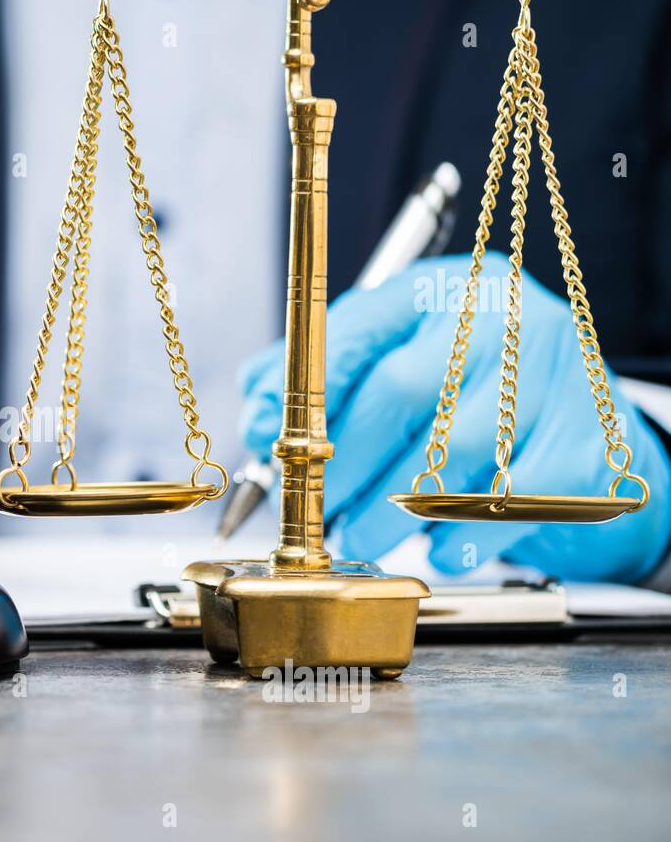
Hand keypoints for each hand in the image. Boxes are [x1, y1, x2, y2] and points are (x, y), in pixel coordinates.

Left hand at [238, 253, 670, 581]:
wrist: (575, 404)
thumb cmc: (462, 380)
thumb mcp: (391, 351)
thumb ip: (320, 378)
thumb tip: (254, 416)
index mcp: (436, 289)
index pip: (355, 335)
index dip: (308, 399)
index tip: (277, 451)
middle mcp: (498, 318)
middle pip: (402, 391)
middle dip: (347, 464)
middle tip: (317, 512)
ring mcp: (552, 374)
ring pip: (457, 452)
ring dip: (395, 510)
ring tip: (359, 538)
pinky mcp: (587, 435)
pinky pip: (517, 498)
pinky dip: (467, 535)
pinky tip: (435, 551)